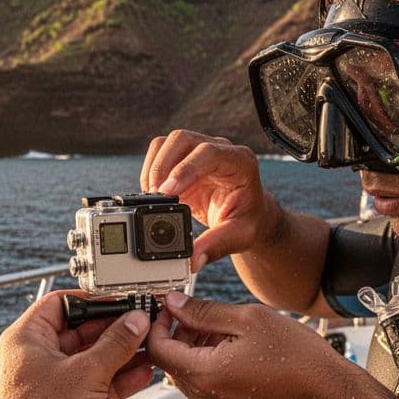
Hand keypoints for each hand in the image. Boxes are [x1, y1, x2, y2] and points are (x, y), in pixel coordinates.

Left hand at [0, 292, 152, 398]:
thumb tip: (133, 323)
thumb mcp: (86, 373)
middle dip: (114, 329)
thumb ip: (115, 345)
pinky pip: (97, 386)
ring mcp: (53, 386)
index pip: (62, 304)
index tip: (122, 300)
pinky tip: (142, 373)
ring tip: (150, 346)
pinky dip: (119, 380)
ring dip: (122, 355)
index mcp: (28, 339)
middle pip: (82, 332)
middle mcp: (37, 359)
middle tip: (143, 324)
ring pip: (93, 361)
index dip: (94, 300)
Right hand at [140, 129, 277, 271]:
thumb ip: (215, 246)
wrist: (248, 212)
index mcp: (240, 162)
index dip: (185, 169)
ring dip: (153, 168)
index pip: (209, 153)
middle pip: (183, 139)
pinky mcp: (184, 158)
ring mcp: (199, 150)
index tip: (167, 191)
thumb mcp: (238, 236)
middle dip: (162, 166)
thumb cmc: (248, 219)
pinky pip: (160, 154)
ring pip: (167, 144)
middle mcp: (220, 150)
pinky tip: (155, 194)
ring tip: (153, 197)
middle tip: (155, 196)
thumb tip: (191, 259)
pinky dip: (151, 172)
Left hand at [146, 291, 366, 398]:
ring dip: (199, 352)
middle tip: (206, 316)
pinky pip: (209, 392)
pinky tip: (239, 355)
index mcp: (205, 376)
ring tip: (230, 334)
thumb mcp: (250, 319)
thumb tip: (176, 306)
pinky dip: (214, 371)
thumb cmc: (301, 362)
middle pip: (172, 364)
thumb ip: (205, 311)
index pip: (157, 349)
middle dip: (182, 336)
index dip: (159, 324)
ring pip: (191, 377)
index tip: (172, 309)